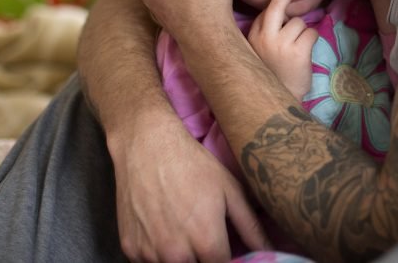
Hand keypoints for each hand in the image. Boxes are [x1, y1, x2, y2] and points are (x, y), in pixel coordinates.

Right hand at [110, 113, 269, 261]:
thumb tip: (268, 252)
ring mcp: (149, 253)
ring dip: (181, 259)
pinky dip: (157, 254)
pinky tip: (162, 230)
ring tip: (183, 231)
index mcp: (206, 241)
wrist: (147, 147)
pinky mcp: (129, 249)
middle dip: (204, 260)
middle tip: (203, 239)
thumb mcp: (230, 191)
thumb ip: (250, 227)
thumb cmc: (193, 165)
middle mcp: (176, 254)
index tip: (224, 249)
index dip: (226, 260)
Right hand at [247, 0, 318, 99]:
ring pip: (299, 22)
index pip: (264, 12)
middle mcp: (265, 37)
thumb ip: (265, 36)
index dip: (276, 5)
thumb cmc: (271, 78)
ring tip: (297, 50)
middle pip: (277, 5)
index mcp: (252, 38)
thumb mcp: (258, 55)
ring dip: (303, 33)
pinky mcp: (298, 50)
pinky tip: (305, 54)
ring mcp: (282, 43)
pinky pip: (312, 33)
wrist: (274, 104)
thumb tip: (283, 17)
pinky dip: (312, 41)